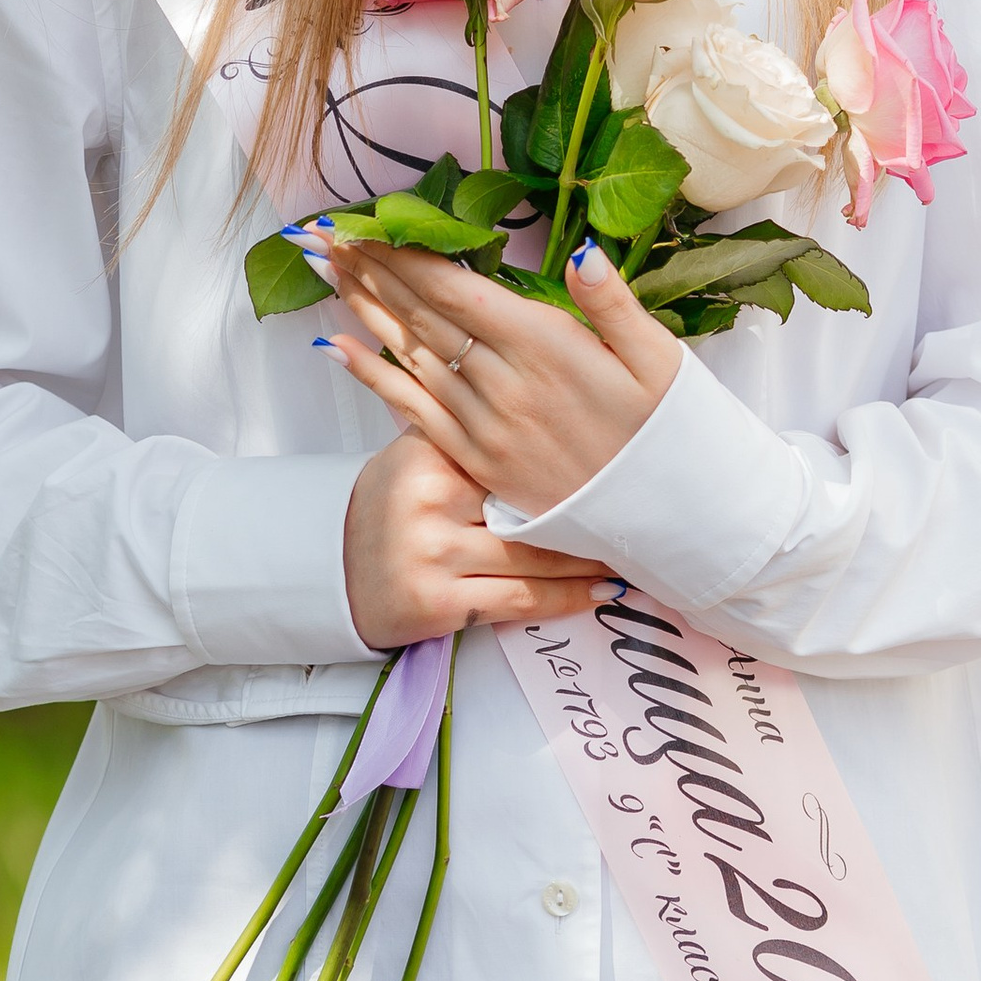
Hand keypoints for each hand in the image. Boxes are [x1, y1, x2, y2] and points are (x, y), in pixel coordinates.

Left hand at [323, 236, 683, 520]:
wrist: (669, 517)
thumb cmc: (668, 427)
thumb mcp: (660, 356)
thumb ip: (612, 302)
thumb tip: (582, 251)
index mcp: (546, 345)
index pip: (456, 289)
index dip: (403, 255)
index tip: (363, 224)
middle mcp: (505, 383)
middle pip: (421, 314)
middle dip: (369, 270)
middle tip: (321, 236)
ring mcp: (486, 425)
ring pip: (409, 355)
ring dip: (362, 309)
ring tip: (326, 271)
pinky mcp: (478, 460)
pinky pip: (413, 412)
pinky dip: (372, 377)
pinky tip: (337, 348)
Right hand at [343, 429, 622, 649]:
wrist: (334, 570)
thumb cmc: (394, 502)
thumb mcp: (419, 449)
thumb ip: (470, 419)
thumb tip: (544, 374)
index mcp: (429, 454)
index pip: (515, 452)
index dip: (572, 458)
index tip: (621, 455)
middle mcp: (428, 502)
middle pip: (531, 505)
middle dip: (591, 510)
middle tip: (645, 505)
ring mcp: (432, 556)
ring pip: (536, 556)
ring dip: (592, 558)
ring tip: (636, 551)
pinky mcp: (438, 605)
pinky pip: (522, 599)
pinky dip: (570, 598)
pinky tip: (605, 591)